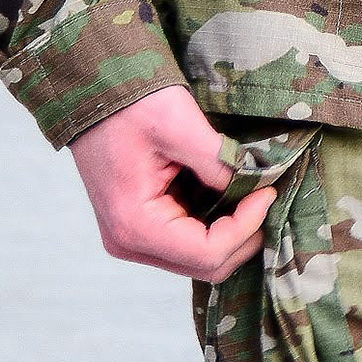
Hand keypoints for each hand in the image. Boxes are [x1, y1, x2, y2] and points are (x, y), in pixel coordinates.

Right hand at [66, 86, 273, 282]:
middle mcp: (129, 242)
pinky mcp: (140, 226)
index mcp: (135, 224)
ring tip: (253, 194)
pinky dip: (216, 226)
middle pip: (205, 265)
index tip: (267, 192)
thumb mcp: (180, 126)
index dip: (246, 227)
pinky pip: (187, 241)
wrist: (95, 95)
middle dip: (244, 235)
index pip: (207, 253)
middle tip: (266, 194)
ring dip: (233, 233)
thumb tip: (257, 186)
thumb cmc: (133, 106)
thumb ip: (220, 163)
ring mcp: (132, 238)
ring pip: (199, 258)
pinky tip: (232, 196)